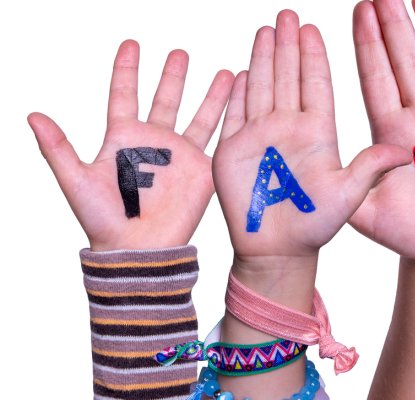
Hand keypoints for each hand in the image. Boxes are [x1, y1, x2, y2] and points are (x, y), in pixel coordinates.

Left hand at [29, 40, 232, 250]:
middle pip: (165, 99)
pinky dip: (231, 118)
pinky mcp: (201, 169)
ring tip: (227, 72)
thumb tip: (33, 116)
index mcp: (123, 139)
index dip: (127, 70)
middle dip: (173, 76)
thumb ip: (58, 147)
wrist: (139, 249)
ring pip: (198, 115)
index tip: (132, 45)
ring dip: (211, 94)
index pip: (124, 95)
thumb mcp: (75, 180)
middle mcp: (153, 143)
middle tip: (180, 52)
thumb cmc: (103, 219)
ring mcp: (179, 155)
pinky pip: (218, 138)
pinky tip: (242, 101)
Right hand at [213, 10, 409, 261]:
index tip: (313, 29)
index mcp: (318, 133)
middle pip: (287, 76)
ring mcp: (261, 136)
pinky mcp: (234, 149)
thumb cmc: (316, 225)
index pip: (315, 84)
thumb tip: (407, 149)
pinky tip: (241, 68)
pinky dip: (237, 91)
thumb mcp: (350, 193)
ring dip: (263, 57)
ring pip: (262, 86)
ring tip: (267, 29)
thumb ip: (372, 167)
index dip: (313, 56)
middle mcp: (289, 128)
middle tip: (289, 14)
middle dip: (288, 44)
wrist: (279, 250)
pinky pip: (235, 112)